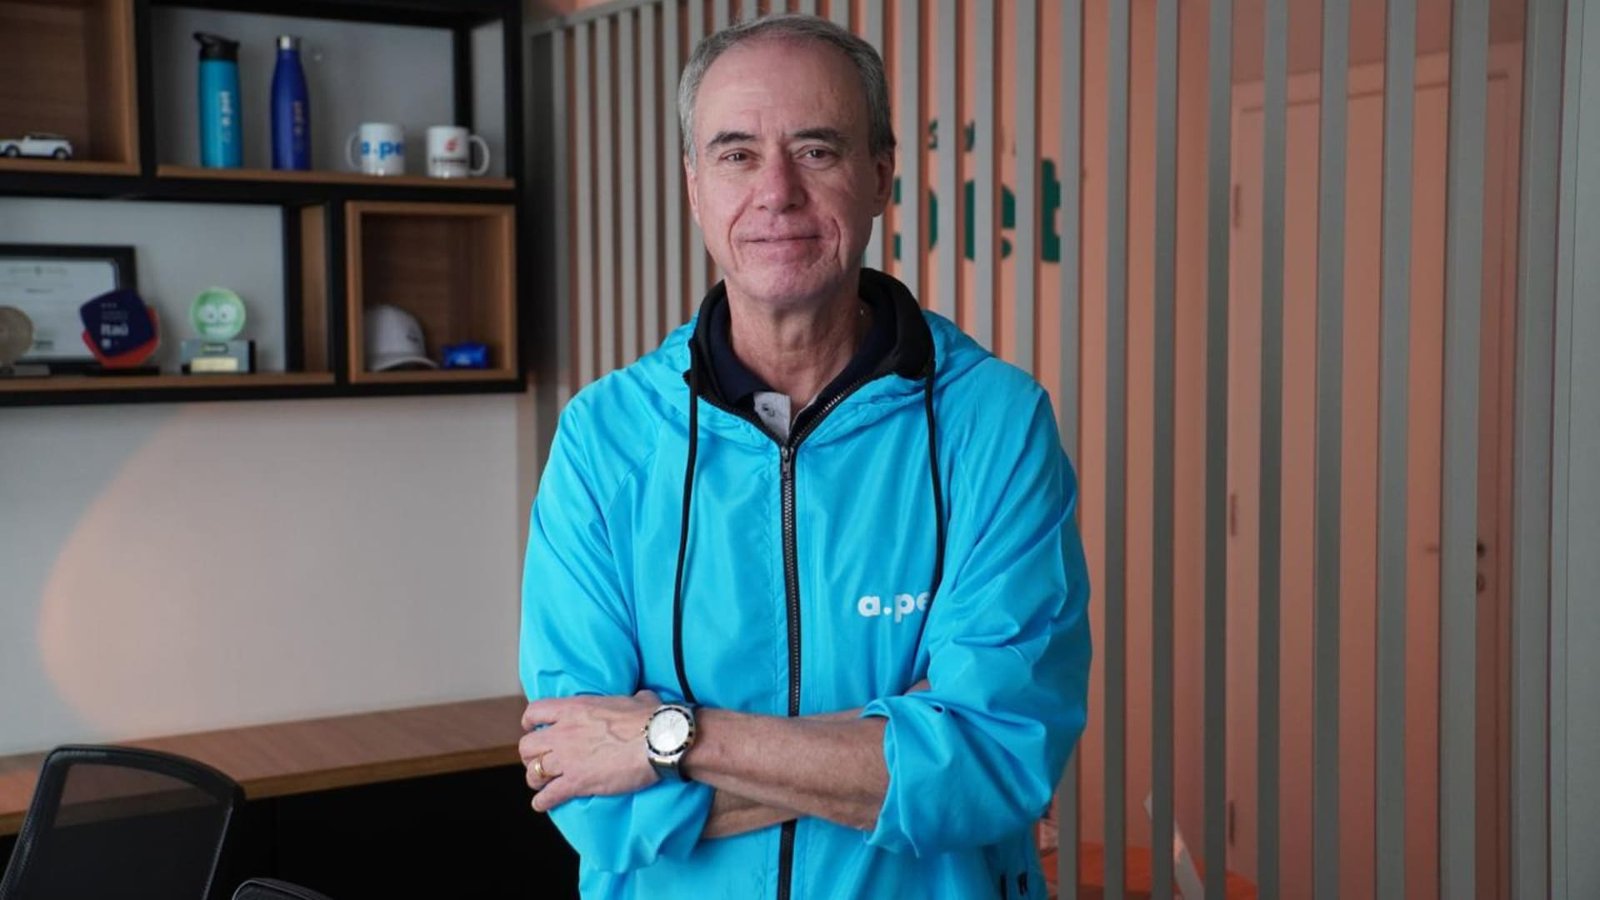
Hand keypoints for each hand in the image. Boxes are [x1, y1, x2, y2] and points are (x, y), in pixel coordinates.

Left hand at [520, 690, 660, 812]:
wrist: (659, 741)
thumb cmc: (651, 719)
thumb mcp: (638, 699)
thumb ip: (631, 699)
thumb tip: (642, 698)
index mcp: (575, 709)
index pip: (536, 712)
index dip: (530, 722)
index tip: (532, 728)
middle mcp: (564, 733)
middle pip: (527, 746)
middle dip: (530, 755)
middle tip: (540, 759)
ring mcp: (568, 759)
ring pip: (533, 771)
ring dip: (535, 779)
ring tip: (541, 784)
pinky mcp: (577, 782)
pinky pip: (549, 795)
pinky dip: (543, 801)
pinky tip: (542, 804)